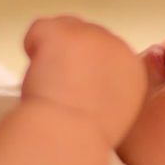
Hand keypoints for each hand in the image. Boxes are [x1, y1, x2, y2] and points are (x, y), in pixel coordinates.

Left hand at [21, 16, 145, 145]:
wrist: (68, 135)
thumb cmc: (85, 136)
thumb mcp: (114, 113)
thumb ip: (108, 89)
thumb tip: (89, 81)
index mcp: (132, 69)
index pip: (106, 51)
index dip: (85, 66)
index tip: (76, 88)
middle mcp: (117, 45)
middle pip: (86, 34)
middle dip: (70, 55)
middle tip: (59, 86)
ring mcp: (90, 34)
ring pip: (63, 27)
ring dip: (52, 50)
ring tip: (48, 82)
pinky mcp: (63, 31)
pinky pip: (39, 29)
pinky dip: (32, 46)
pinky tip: (37, 72)